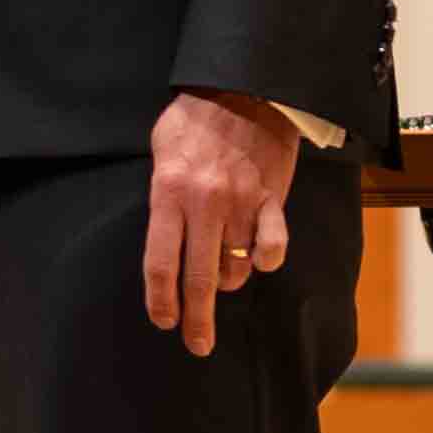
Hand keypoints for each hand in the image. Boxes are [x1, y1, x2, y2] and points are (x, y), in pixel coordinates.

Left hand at [143, 90, 299, 358]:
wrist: (245, 87)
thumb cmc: (195, 119)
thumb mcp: (161, 151)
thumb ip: (161, 197)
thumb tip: (164, 243)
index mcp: (169, 191)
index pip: (160, 261)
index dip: (161, 299)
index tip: (164, 321)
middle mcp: (204, 203)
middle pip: (198, 277)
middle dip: (197, 318)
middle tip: (197, 345)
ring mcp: (242, 202)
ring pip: (236, 266)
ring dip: (228, 279)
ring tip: (222, 277)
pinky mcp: (272, 199)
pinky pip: (272, 247)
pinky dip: (265, 261)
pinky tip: (258, 261)